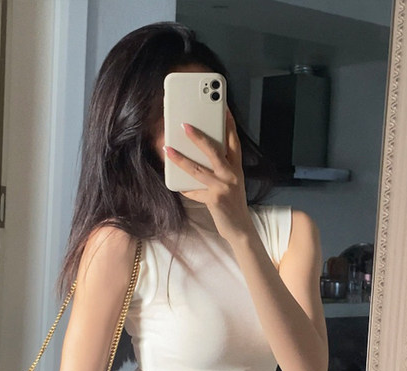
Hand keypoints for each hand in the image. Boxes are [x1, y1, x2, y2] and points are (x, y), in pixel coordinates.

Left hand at [163, 109, 254, 241]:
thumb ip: (219, 167)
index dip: (228, 124)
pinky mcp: (214, 199)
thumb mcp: (230, 181)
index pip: (234, 141)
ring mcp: (223, 187)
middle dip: (198, 137)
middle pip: (214, 151)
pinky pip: (194, 191)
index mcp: (236, 167)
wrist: (239, 228)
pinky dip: (184, 188)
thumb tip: (197, 153)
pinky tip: (176, 184)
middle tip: (184, 125)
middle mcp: (232, 174)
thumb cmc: (232, 202)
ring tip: (167, 149)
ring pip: (198, 169)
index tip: (223, 107)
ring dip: (181, 159)